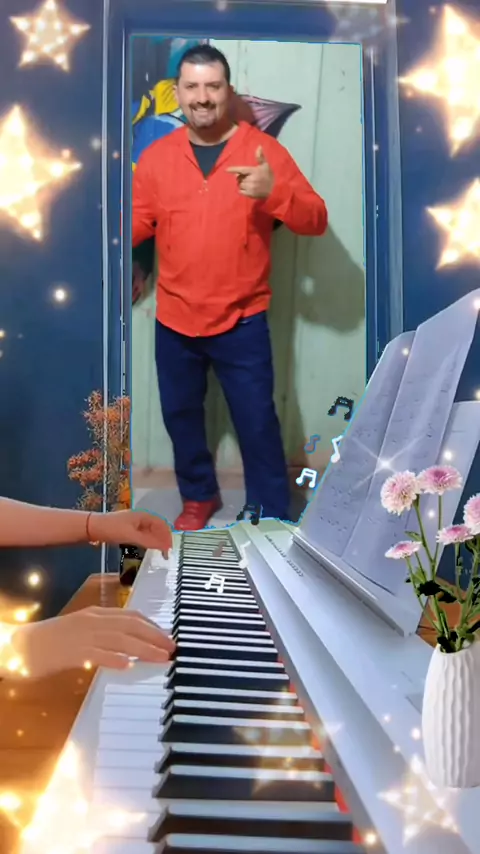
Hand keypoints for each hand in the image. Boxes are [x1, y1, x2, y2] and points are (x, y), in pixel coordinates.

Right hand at [11, 606, 175, 677]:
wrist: (22, 645)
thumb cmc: (53, 639)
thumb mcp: (82, 630)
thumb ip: (105, 633)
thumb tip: (129, 646)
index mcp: (96, 613)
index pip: (131, 615)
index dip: (152, 625)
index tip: (167, 636)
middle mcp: (92, 621)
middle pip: (130, 625)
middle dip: (155, 636)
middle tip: (173, 648)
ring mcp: (82, 635)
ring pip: (119, 639)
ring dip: (143, 648)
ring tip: (161, 657)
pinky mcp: (71, 652)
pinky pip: (96, 654)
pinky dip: (113, 658)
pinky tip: (126, 665)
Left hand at [89, 510, 172, 555]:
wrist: (93, 527)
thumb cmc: (112, 529)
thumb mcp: (131, 536)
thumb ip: (148, 541)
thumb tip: (164, 547)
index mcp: (144, 516)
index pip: (162, 524)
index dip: (168, 536)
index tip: (170, 549)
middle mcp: (141, 518)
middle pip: (157, 528)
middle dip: (163, 539)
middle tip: (166, 553)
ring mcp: (134, 523)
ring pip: (150, 532)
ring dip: (156, 541)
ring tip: (159, 552)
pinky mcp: (128, 529)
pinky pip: (143, 534)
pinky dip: (148, 541)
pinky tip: (147, 548)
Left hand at [226, 146, 273, 198]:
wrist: (274, 190)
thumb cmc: (269, 176)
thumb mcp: (265, 165)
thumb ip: (260, 157)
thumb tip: (259, 146)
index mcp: (254, 171)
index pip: (241, 170)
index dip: (234, 169)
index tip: (226, 170)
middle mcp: (251, 179)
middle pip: (239, 178)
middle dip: (240, 177)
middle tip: (247, 177)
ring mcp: (250, 187)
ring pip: (240, 184)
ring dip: (241, 183)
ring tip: (248, 183)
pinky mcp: (250, 194)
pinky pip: (241, 191)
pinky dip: (242, 190)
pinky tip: (248, 189)